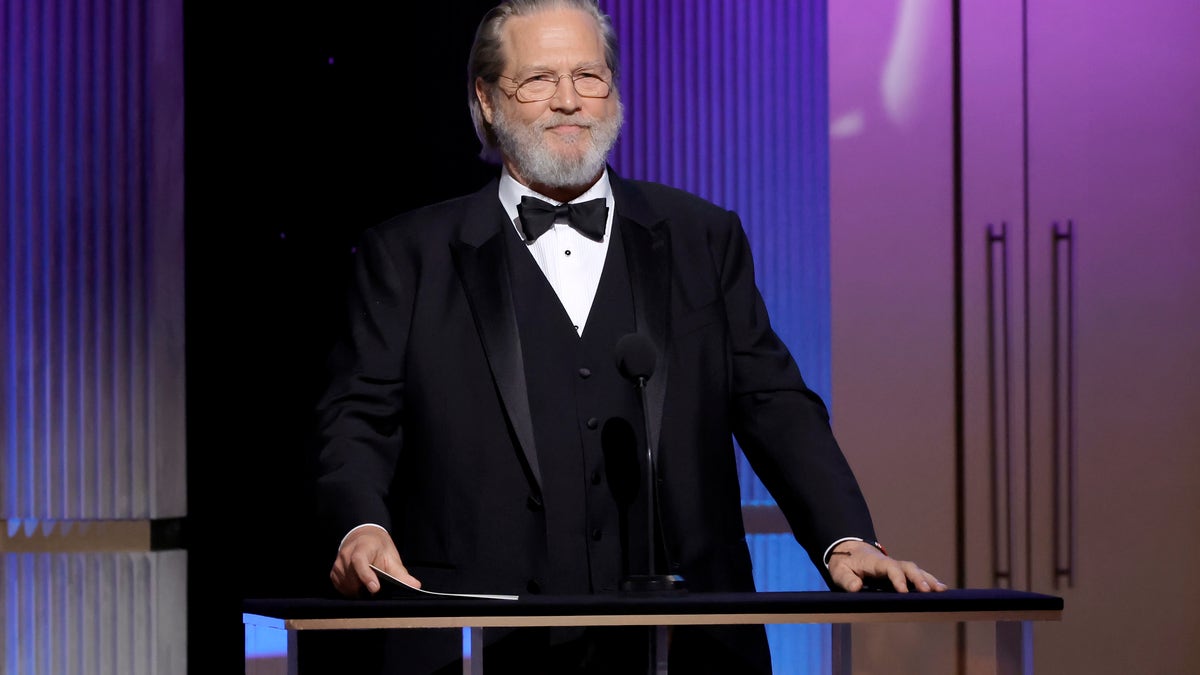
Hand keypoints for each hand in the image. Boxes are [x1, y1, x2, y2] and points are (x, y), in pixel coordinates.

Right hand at [329, 525, 420, 596]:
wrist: (364, 538)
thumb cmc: (379, 548)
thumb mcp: (392, 557)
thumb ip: (401, 573)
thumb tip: (415, 585)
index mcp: (362, 546)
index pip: (359, 561)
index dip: (366, 575)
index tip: (375, 589)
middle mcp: (346, 554)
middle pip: (353, 578)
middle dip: (365, 587)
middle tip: (377, 589)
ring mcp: (338, 564)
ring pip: (347, 585)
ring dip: (359, 591)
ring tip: (369, 585)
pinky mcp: (334, 573)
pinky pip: (341, 588)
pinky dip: (351, 591)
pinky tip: (360, 586)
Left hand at [827, 540, 946, 592]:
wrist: (849, 552)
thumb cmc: (845, 564)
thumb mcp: (839, 571)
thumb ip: (846, 579)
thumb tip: (856, 588)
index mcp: (875, 562)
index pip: (890, 568)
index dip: (897, 578)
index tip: (904, 591)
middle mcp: (890, 562)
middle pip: (908, 567)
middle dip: (919, 578)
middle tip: (928, 591)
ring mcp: (897, 567)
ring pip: (916, 570)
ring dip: (929, 579)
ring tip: (942, 591)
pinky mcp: (900, 573)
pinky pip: (916, 575)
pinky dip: (928, 581)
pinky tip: (940, 590)